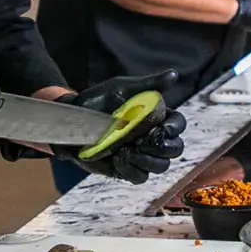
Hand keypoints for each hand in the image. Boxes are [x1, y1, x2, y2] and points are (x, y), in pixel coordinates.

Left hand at [58, 72, 187, 183]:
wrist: (73, 118)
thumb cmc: (99, 100)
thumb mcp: (123, 88)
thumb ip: (149, 84)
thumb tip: (173, 74)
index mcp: (157, 117)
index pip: (178, 125)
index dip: (175, 129)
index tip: (163, 129)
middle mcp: (153, 138)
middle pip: (174, 149)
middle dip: (163, 148)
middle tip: (143, 141)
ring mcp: (141, 155)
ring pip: (160, 166)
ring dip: (146, 160)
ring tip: (125, 150)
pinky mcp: (126, 168)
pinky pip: (139, 177)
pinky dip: (131, 169)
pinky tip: (117, 157)